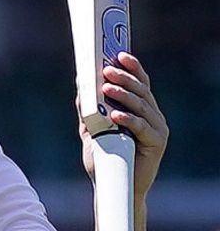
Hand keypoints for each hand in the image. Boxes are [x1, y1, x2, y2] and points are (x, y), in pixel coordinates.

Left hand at [77, 52, 168, 226]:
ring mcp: (156, 128)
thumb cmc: (104, 154)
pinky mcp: (156, 143)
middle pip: (140, 90)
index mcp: (139, 108)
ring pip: (141, 105)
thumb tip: (80, 81)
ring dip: (124, 94)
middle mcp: (152, 115)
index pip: (138, 81)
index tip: (118, 53)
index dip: (131, 66)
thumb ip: (88, 106)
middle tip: (106, 69)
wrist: (112, 183)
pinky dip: (128, 119)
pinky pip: (142, 127)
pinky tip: (115, 115)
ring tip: (107, 87)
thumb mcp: (91, 126)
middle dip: (124, 77)